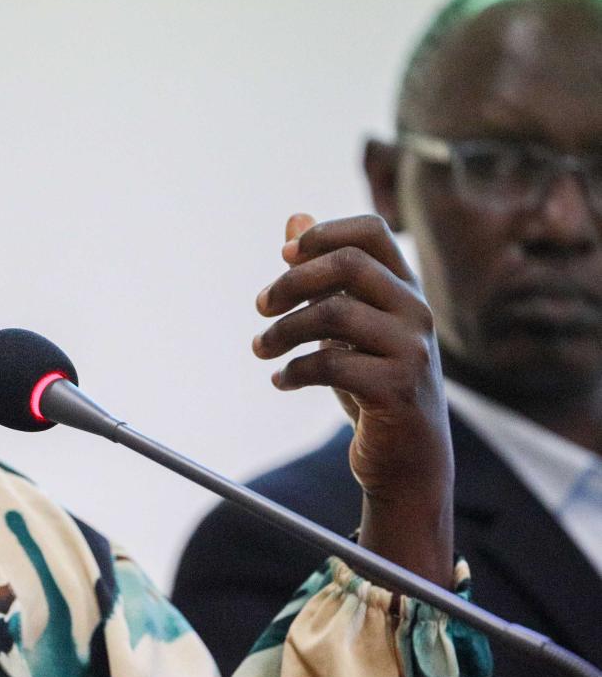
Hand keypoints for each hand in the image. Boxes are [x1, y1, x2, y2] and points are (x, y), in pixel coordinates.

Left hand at [253, 213, 454, 586]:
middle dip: (292, 282)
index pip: (371, 232)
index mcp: (404, 289)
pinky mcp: (397, 388)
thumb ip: (325, 277)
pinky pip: (331, 364)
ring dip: (282, 332)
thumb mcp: (348, 326)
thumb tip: (293, 219)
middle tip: (260, 307)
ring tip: (261, 350)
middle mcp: (416, 311)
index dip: (323, 234)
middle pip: (349, 265)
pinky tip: (281, 381)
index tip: (284, 256)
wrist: (407, 457)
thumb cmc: (373, 384)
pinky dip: (294, 371)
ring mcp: (413, 349)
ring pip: (334, 314)